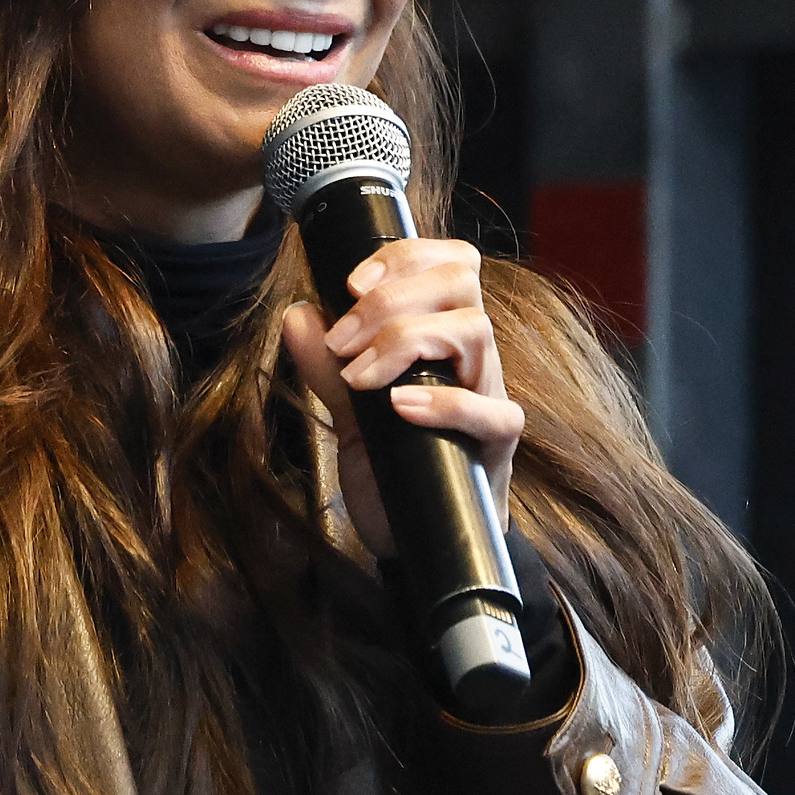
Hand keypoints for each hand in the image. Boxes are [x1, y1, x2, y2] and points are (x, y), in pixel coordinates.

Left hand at [283, 237, 519, 562]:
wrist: (413, 536)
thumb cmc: (394, 464)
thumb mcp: (350, 412)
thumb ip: (327, 366)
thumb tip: (298, 315)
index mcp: (444, 334)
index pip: (449, 262)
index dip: (403, 257)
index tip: (351, 282)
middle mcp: (471, 356)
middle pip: (461, 282)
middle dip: (392, 300)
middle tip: (343, 342)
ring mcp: (489, 395)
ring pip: (475, 330)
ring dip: (407, 341)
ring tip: (362, 378)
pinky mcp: (497, 444)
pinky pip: (493, 412)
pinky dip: (446, 404)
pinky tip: (401, 407)